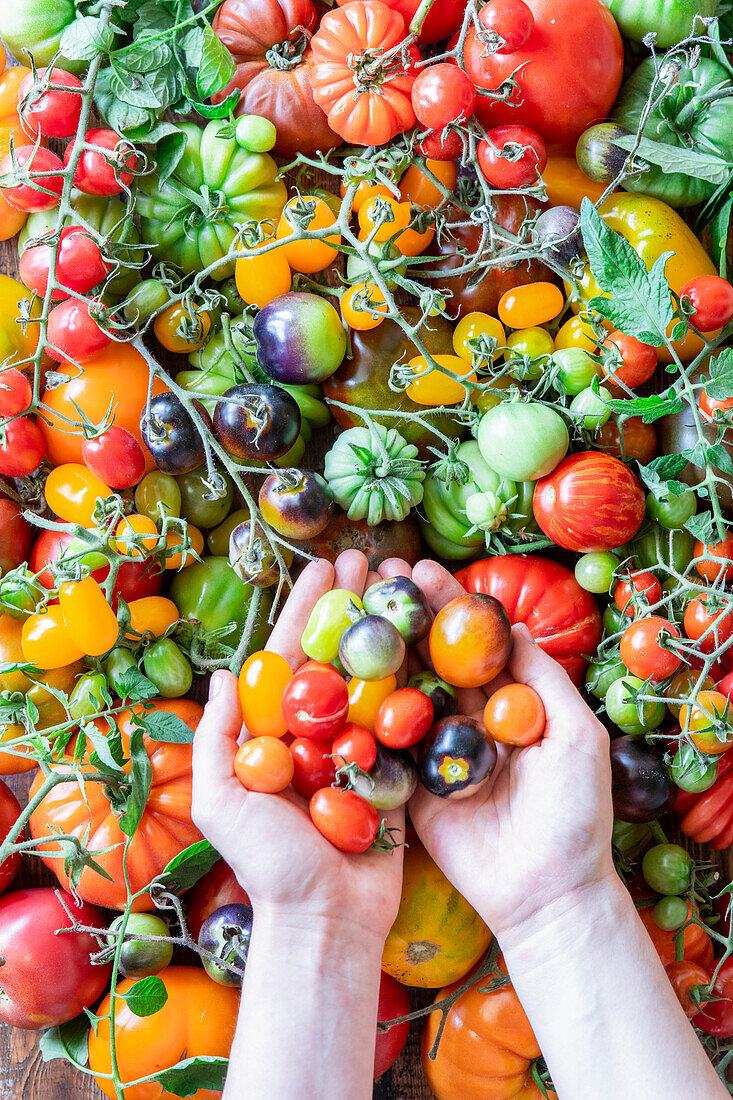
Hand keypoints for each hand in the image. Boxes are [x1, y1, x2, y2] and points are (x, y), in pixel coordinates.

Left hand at [191, 550, 404, 943]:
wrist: (327, 921)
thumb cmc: (269, 867)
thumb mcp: (222, 802)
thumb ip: (217, 739)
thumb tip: (224, 674)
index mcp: (273, 733)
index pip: (288, 656)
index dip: (305, 610)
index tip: (324, 568)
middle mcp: (315, 731)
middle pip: (335, 655)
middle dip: (349, 606)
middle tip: (369, 559)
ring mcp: (359, 747)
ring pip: (373, 675)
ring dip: (387, 628)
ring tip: (403, 584)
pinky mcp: (396, 768)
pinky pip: (405, 716)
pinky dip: (417, 677)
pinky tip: (430, 638)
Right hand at [389, 558, 614, 942]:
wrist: (546, 892)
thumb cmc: (575, 812)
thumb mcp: (575, 734)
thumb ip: (542, 678)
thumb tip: (510, 624)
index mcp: (509, 705)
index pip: (473, 644)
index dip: (448, 606)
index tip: (421, 570)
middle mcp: (469, 722)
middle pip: (433, 659)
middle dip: (407, 617)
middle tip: (376, 577)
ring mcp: (436, 752)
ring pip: (405, 693)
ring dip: (381, 652)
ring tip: (352, 609)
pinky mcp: (410, 786)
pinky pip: (386, 742)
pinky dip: (366, 710)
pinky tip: (341, 672)